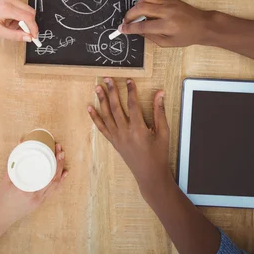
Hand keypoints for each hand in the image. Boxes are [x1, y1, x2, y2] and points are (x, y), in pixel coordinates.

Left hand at [0, 0, 38, 40]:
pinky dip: (18, 15)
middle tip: (22, 33)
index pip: (28, 17)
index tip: (34, 36)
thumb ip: (14, 35)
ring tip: (9, 26)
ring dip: (22, 20)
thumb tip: (28, 37)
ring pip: (26, 10)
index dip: (33, 28)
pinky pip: (21, 6)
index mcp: (6, 7)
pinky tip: (8, 19)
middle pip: (30, 12)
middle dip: (28, 24)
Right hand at [0, 144, 66, 230]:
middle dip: (59, 162)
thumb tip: (21, 141)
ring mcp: (39, 201)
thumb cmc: (1, 198)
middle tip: (60, 149)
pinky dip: (59, 181)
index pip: (46, 173)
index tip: (56, 149)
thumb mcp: (6, 178)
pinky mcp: (40, 203)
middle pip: (53, 178)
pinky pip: (52, 191)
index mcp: (28, 190)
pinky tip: (63, 173)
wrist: (0, 217)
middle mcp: (36, 196)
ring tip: (62, 157)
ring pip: (55, 184)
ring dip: (60, 170)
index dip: (55, 161)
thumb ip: (15, 159)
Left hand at [88, 78, 170, 202]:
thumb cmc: (159, 154)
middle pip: (116, 107)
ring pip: (107, 116)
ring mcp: (117, 138)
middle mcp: (125, 132)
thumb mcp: (163, 133)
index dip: (130, 91)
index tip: (129, 80)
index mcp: (138, 129)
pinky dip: (95, 118)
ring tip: (97, 87)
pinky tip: (90, 108)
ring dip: (101, 101)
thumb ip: (160, 112)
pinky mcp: (114, 142)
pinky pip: (102, 128)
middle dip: (111, 91)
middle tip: (107, 78)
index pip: (132, 105)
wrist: (150, 175)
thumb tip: (159, 94)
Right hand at [120, 0, 211, 46]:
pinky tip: (144, 4)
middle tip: (126, 21)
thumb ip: (151, 37)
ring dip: (137, 5)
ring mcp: (168, 2)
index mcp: (167, 26)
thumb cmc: (186, 36)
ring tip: (136, 13)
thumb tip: (137, 31)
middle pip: (141, 8)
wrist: (202, 24)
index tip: (122, 29)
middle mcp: (166, 12)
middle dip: (130, 15)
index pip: (143, 26)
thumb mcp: (168, 43)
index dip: (130, 28)